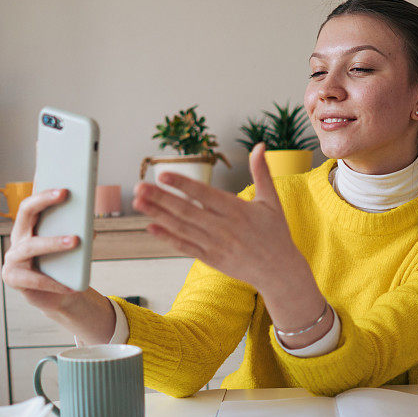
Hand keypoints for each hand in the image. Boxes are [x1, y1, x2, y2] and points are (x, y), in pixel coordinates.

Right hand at [1, 188, 81, 311]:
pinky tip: (71, 285)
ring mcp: (12, 258)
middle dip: (44, 200)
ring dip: (54, 242)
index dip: (44, 191)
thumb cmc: (65, 267)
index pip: (33, 202)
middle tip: (65, 193)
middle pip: (25, 213)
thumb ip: (76, 232)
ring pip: (30, 246)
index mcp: (30, 227)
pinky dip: (54, 282)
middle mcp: (18, 239)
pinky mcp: (12, 278)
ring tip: (76, 241)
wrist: (59, 296)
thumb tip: (90, 222)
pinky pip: (33, 279)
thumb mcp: (72, 248)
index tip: (62, 184)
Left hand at [131, 143, 304, 291]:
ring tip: (138, 202)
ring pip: (182, 228)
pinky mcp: (212, 259)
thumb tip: (259, 145)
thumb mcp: (272, 201)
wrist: (279, 271)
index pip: (204, 194)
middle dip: (161, 199)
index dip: (182, 184)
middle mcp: (224, 228)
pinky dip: (168, 237)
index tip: (162, 174)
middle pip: (187, 211)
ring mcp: (216, 245)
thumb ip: (262, 172)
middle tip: (139, 187)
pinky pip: (185, 246)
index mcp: (237, 210)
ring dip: (158, 215)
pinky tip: (151, 226)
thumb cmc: (276, 233)